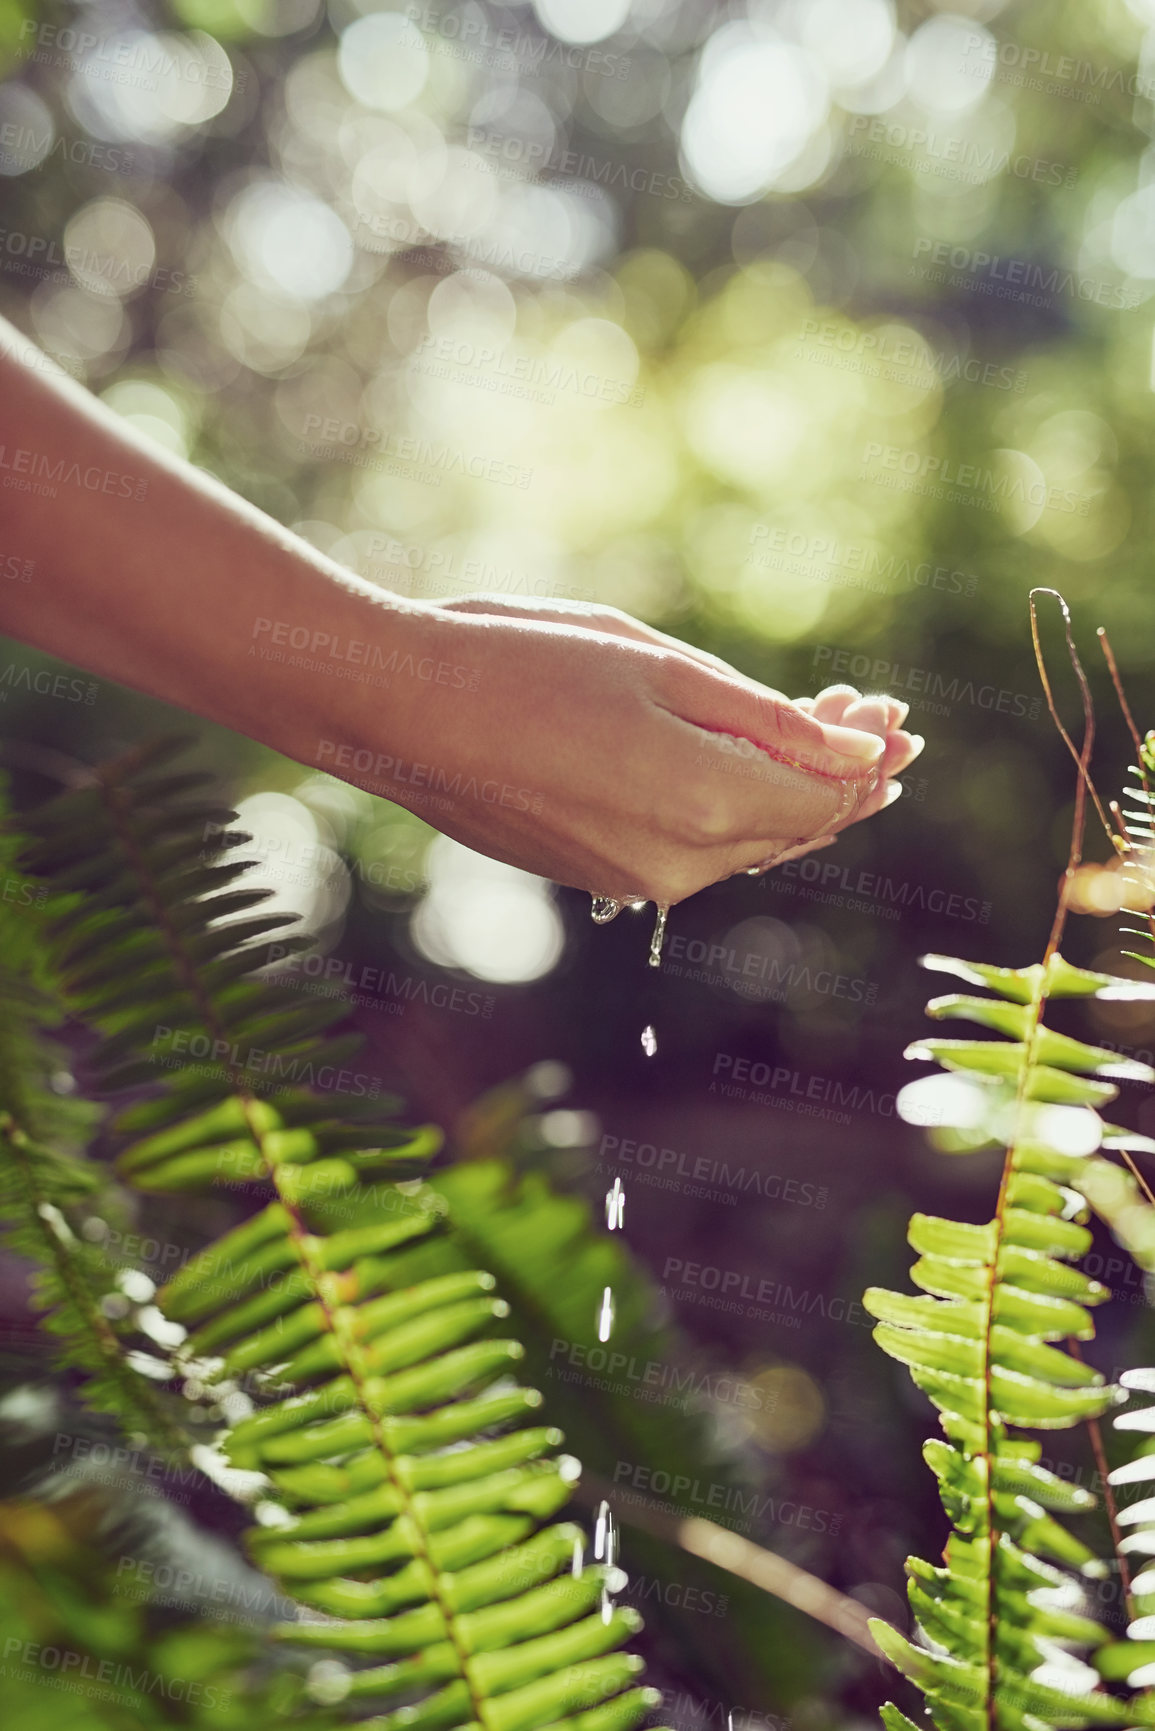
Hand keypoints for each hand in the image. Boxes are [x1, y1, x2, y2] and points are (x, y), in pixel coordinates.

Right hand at [360, 602, 923, 907]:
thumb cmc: (526, 663)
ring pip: (744, 844)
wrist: (401, 710)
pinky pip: (693, 852)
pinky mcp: (598, 877)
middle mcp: (680, 866)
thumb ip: (769, 721)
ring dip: (786, 791)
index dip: (871, 758)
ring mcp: (634, 881)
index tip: (897, 714)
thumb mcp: (662, 669)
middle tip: (869, 715)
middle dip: (840, 774)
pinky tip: (732, 764)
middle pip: (794, 830)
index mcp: (706, 805)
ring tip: (812, 729)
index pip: (828, 797)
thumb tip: (862, 752)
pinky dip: (728, 809)